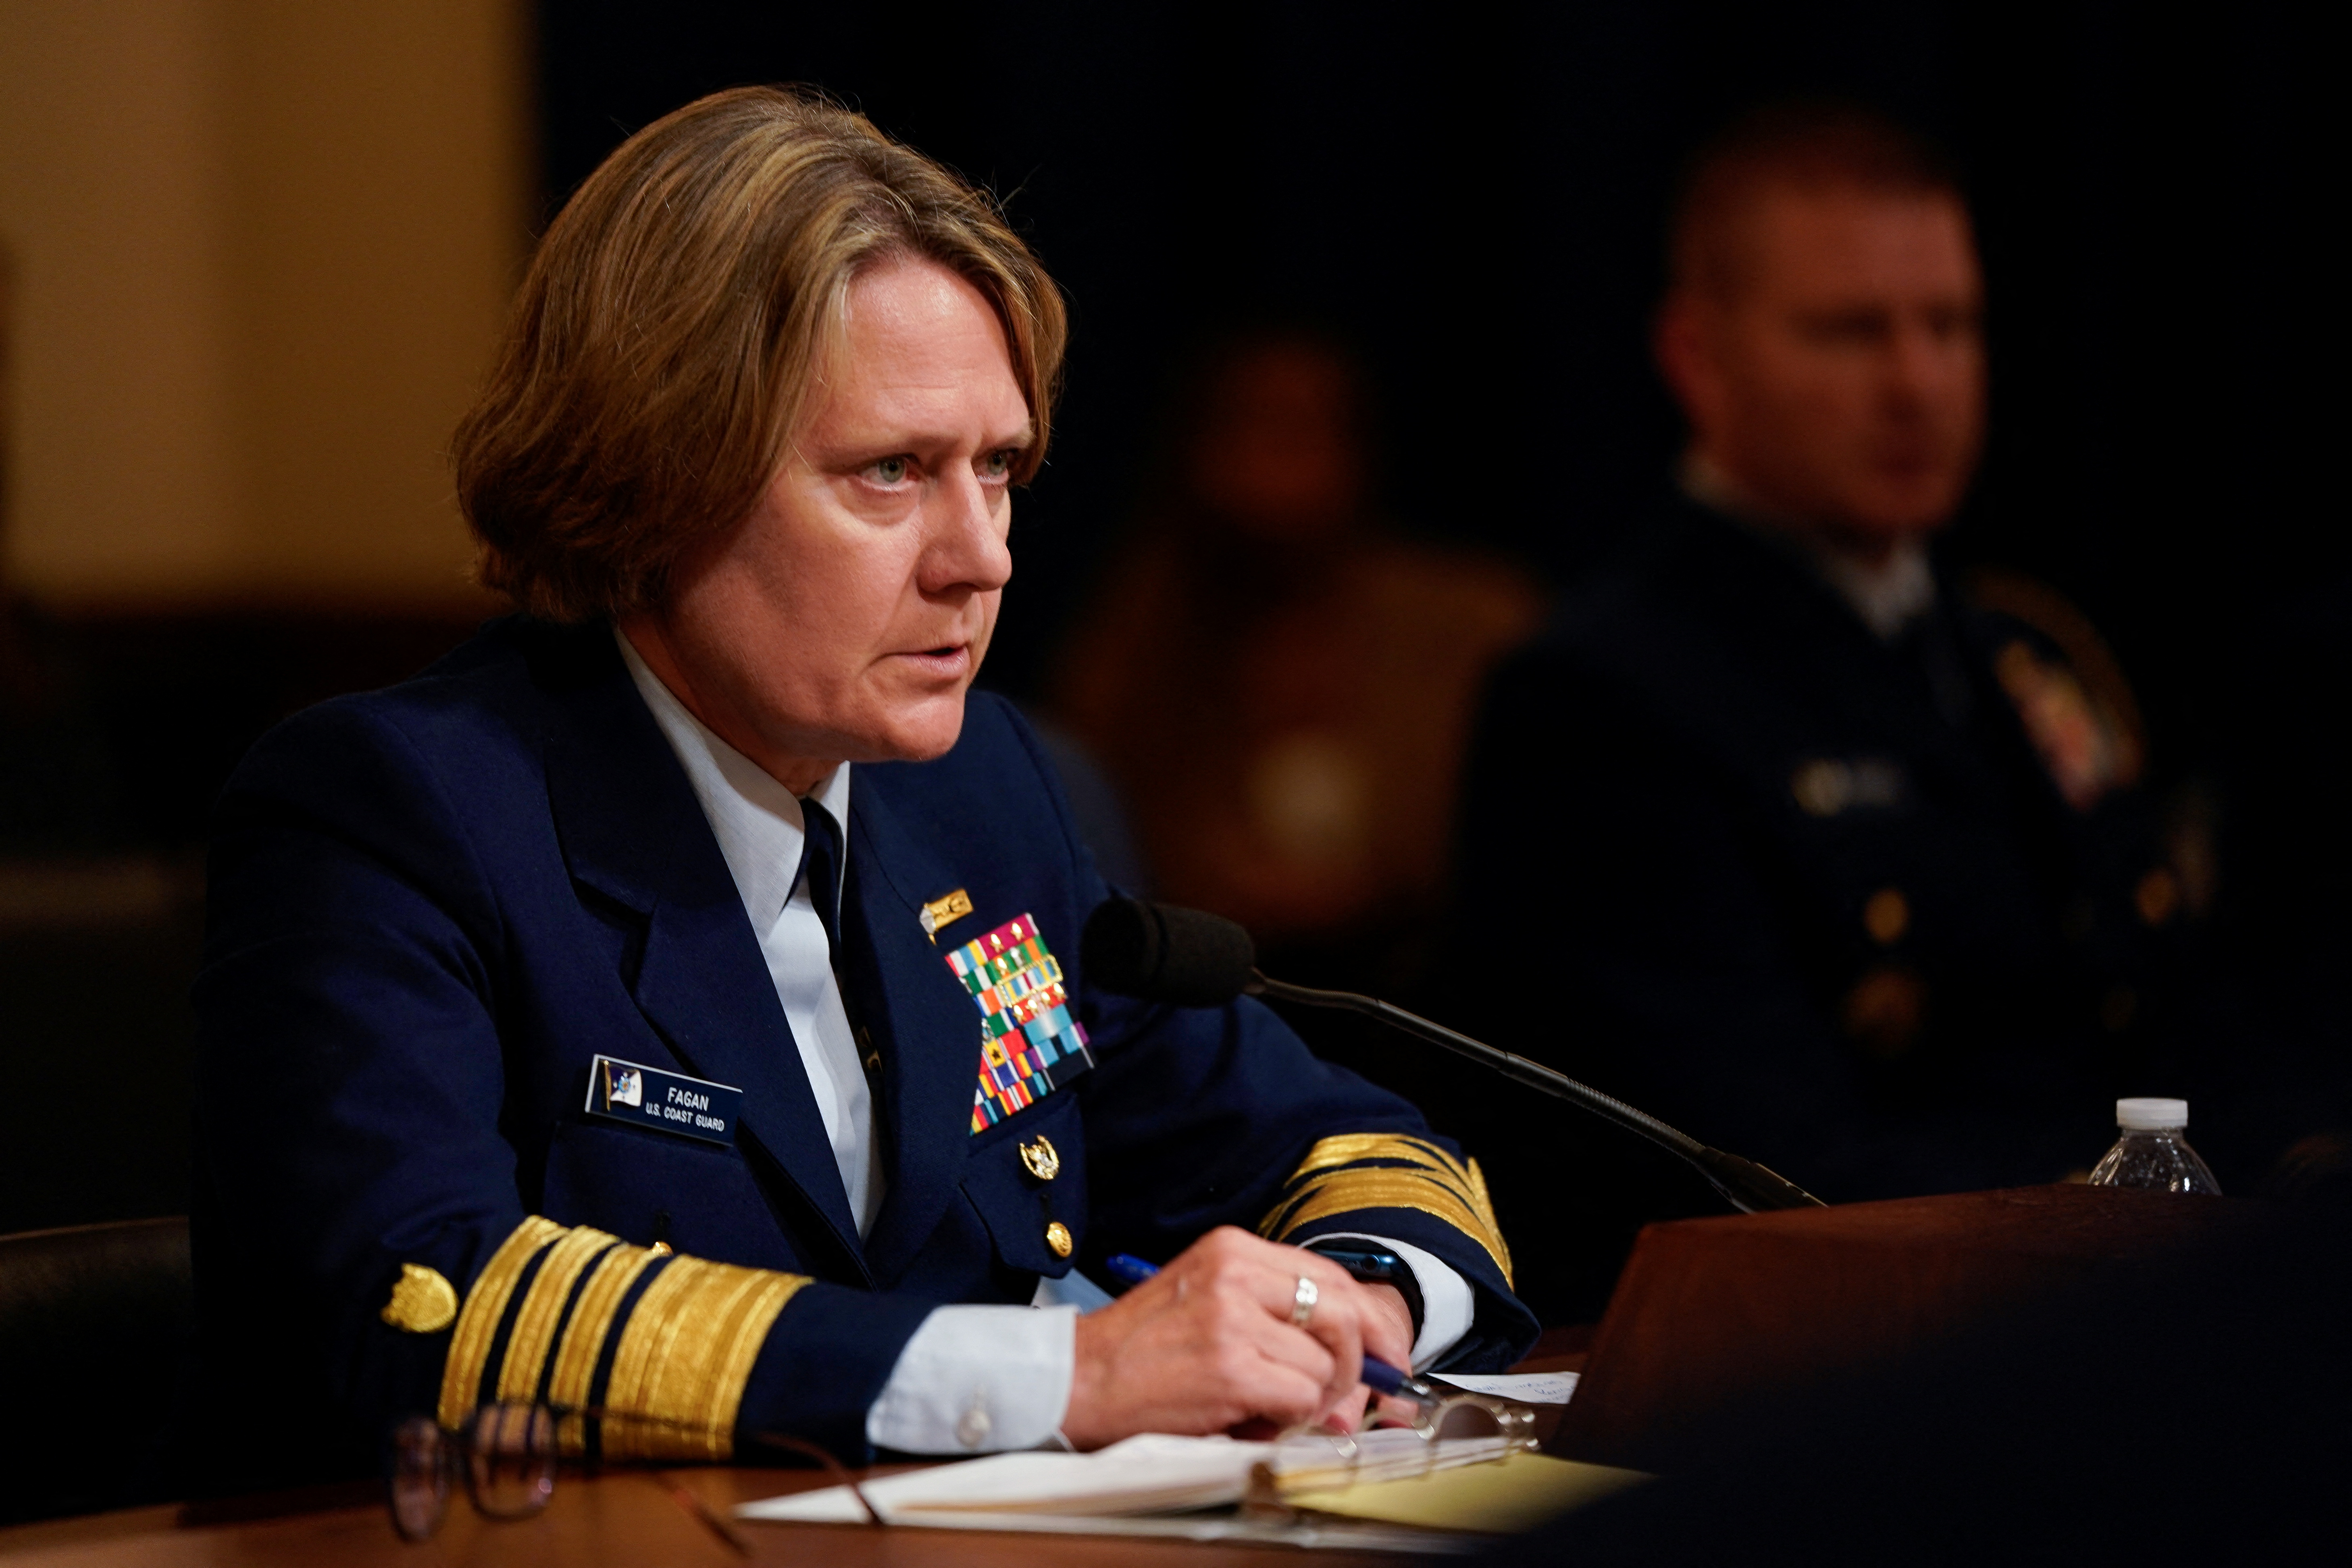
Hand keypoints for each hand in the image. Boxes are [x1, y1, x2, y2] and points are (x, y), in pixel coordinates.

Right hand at [1060, 1227, 1418, 1449]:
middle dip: (1357, 1361)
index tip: (1386, 1353)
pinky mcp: (1230, 1366)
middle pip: (1341, 1311)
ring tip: (1267, 1406)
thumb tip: (1355, 1350)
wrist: (1078, 1378)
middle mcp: (1236, 1273)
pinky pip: (1300, 1396)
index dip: (1367, 1319)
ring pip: (1324, 1363)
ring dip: (1308, 1398)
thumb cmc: (1141, 1348)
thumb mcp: (1208, 1298)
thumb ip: (1275, 1311)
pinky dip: (1286, 1417)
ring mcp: (1233, 1318)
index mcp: (1232, 1249)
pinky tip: (1250, 1417)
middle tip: (1347, 1394)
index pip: (1328, 1274)